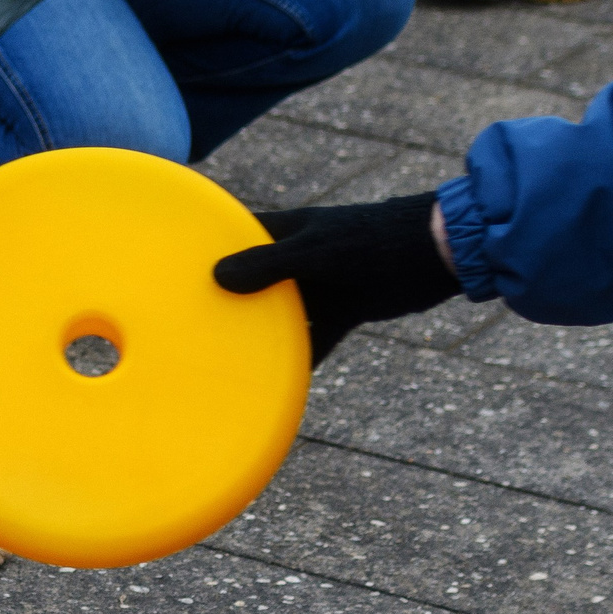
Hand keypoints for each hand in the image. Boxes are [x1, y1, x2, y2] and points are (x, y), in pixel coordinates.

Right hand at [214, 191, 459, 362]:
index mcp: (288, 231)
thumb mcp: (319, 252)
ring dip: (263, 333)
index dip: (209, 246)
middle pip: (255, 279)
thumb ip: (270, 265)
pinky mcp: (346, 309)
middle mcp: (300, 257)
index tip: (174, 266)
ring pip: (283, 313)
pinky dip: (303, 358)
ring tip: (226, 357)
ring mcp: (323, 284)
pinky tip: (279, 383)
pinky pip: (316, 338)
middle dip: (230, 297)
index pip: (238, 233)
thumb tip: (217, 278)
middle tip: (191, 321)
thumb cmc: (376, 241)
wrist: (438, 255)